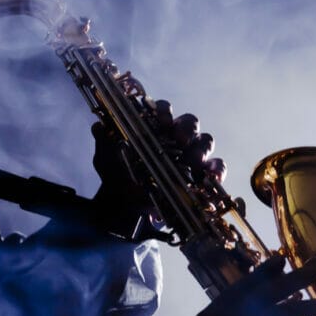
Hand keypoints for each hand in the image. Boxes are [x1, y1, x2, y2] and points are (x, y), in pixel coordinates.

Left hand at [91, 100, 224, 217]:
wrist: (124, 207)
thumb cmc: (117, 176)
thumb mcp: (105, 159)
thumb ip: (103, 142)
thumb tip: (98, 126)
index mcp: (154, 126)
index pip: (164, 109)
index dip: (165, 111)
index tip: (162, 121)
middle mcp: (175, 136)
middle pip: (190, 122)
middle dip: (187, 128)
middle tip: (181, 140)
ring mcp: (189, 154)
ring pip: (205, 141)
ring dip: (202, 148)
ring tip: (195, 161)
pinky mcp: (200, 175)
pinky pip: (216, 167)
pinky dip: (217, 170)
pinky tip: (213, 178)